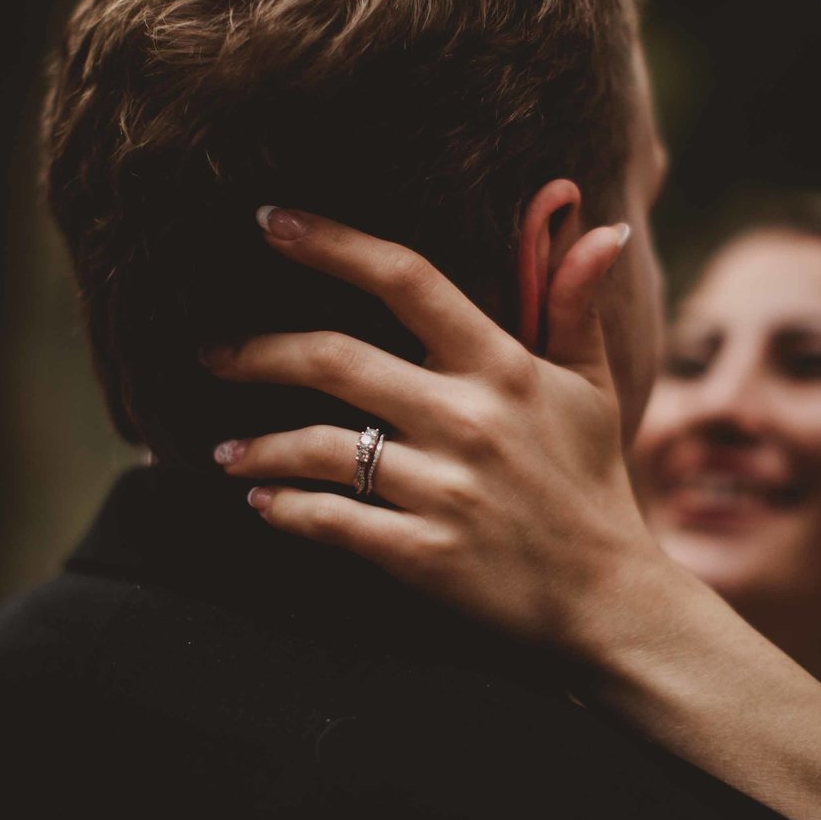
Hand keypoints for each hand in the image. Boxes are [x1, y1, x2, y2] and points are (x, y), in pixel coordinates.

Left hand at [205, 206, 657, 652]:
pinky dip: (285, 510)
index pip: (406, 279)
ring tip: (225, 452)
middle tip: (211, 354)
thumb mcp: (591, 386)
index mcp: (501, 366)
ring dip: (257, 446)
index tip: (269, 219)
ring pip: (318, 447)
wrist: (610, 599)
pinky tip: (261, 502)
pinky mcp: (424, 553)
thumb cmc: (591, 483)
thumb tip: (598, 225)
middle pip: (334, 360)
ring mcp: (443, 489)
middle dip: (256, 353)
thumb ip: (575, 304)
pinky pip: (330, 520)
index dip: (332, 243)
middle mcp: (467, 418)